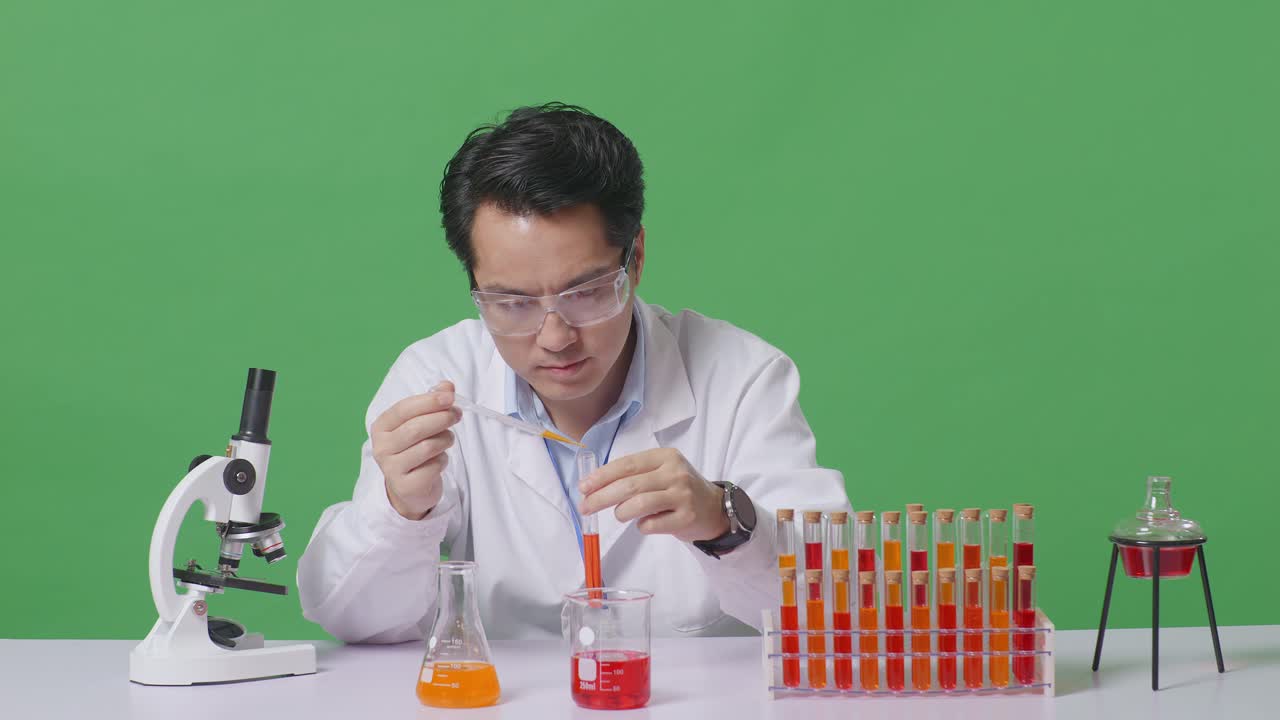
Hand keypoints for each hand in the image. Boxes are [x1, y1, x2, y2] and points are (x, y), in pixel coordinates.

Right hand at [371, 381, 459, 519]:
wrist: (410, 487)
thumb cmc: (415, 448)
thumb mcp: (421, 423)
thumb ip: (433, 402)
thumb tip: (447, 386)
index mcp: (382, 427)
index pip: (404, 409)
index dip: (429, 401)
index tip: (450, 397)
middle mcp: (382, 447)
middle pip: (416, 428)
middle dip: (442, 418)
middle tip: (457, 415)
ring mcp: (391, 469)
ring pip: (427, 447)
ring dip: (445, 439)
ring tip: (448, 438)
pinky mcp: (406, 486)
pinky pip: (433, 467)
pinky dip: (443, 460)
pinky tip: (439, 461)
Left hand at [578, 448, 729, 541]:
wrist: (714, 508)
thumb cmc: (679, 489)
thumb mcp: (661, 472)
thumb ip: (634, 475)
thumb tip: (594, 486)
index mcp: (665, 456)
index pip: (627, 464)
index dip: (602, 476)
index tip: (583, 487)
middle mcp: (675, 473)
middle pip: (629, 485)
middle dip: (601, 497)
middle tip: (585, 507)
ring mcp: (682, 495)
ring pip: (638, 504)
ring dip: (621, 512)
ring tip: (620, 515)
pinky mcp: (686, 517)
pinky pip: (651, 525)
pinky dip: (641, 526)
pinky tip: (645, 523)